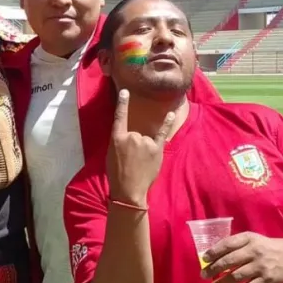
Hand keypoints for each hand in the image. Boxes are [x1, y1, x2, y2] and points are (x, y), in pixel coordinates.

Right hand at [106, 89, 174, 204]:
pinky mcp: (157, 149)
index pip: (119, 117)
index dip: (122, 104)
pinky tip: (171, 114)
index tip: (125, 91)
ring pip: (145, 139)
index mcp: (117, 138)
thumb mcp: (111, 155)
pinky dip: (167, 123)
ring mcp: (145, 142)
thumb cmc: (116, 174)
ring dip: (144, 149)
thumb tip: (127, 136)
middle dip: (133, 145)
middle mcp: (132, 136)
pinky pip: (162, 133)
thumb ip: (119, 142)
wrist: (129, 190)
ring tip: (140, 164)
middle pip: (135, 133)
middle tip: (130, 161)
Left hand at [201, 232, 282, 282]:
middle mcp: (254, 252)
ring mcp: (261, 266)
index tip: (204, 259)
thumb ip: (234, 244)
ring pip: (237, 276)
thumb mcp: (250, 239)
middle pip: (230, 261)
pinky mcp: (267, 280)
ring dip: (223, 282)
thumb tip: (211, 254)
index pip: (227, 244)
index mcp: (248, 239)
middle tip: (204, 275)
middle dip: (214, 269)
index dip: (214, 252)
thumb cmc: (264, 246)